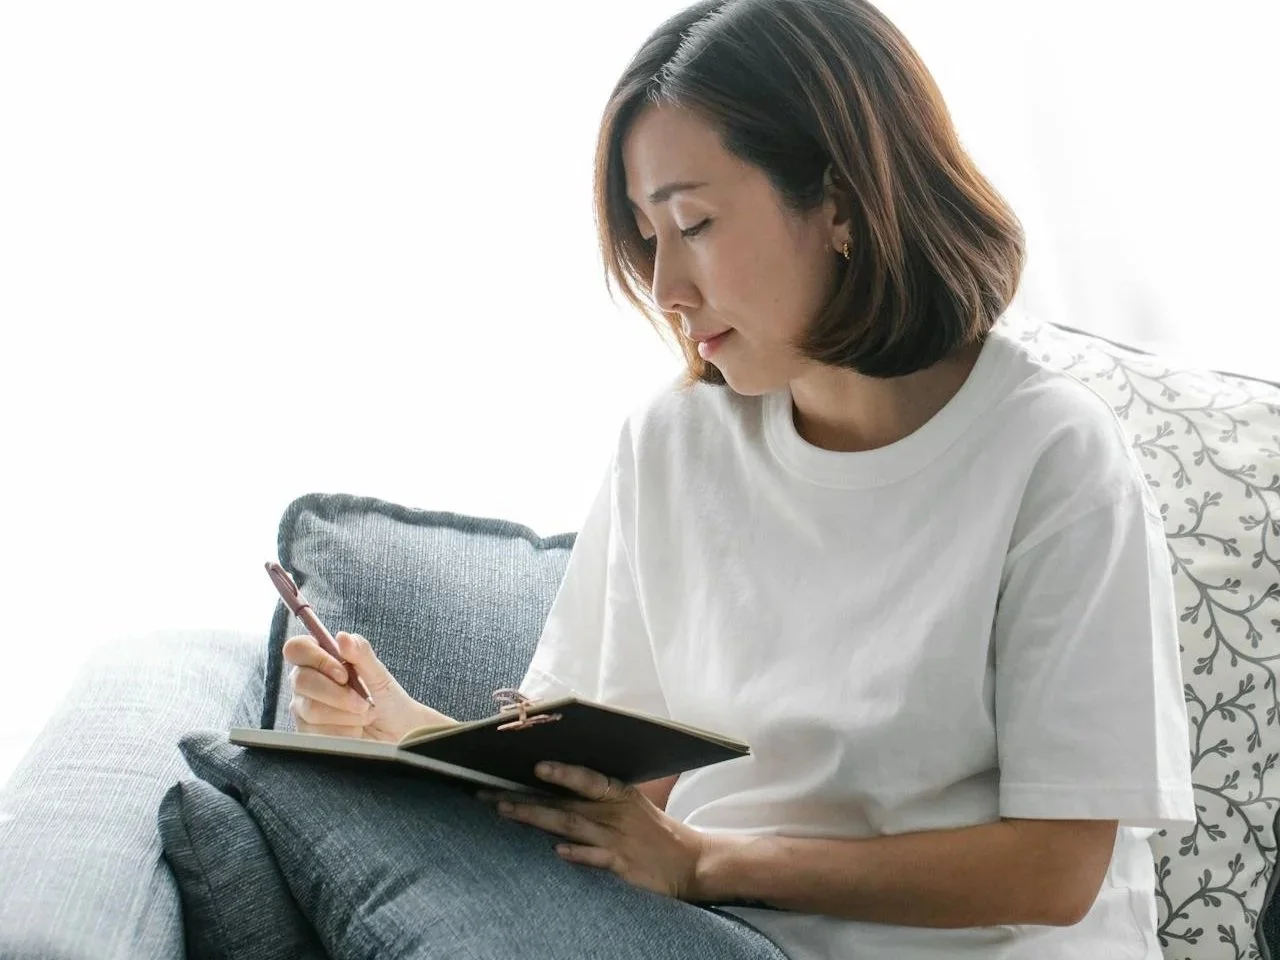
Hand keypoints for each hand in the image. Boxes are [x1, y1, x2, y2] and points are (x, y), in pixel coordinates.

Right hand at [282, 631, 453, 742]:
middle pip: (301, 680)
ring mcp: (304, 708)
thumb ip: (361, 653)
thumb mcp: (379, 675)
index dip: (317, 658)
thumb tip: (343, 637)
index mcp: (321, 660)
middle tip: (363, 702)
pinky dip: (344, 731)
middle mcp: (307, 682)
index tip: (343, 674)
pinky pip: (317, 732)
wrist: (397, 734)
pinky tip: (355, 730)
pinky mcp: (307, 734)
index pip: (297, 648)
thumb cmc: (388, 701)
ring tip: (364, 715)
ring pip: (311, 709)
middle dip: (337, 694)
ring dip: (346, 714)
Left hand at [478, 763, 706, 899]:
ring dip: (537, 818)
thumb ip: (596, 794)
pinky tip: (556, 851)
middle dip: (525, 797)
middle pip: (564, 803)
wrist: (688, 861)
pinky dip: (577, 854)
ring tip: (506, 810)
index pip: (587, 778)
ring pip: (572, 826)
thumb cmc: (651, 830)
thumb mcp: (630, 803)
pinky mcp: (623, 866)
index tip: (535, 765)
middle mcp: (615, 813)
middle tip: (489, 792)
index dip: (563, 772)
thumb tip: (555, 778)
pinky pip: (596, 859)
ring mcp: (618, 840)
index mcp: (618, 794)